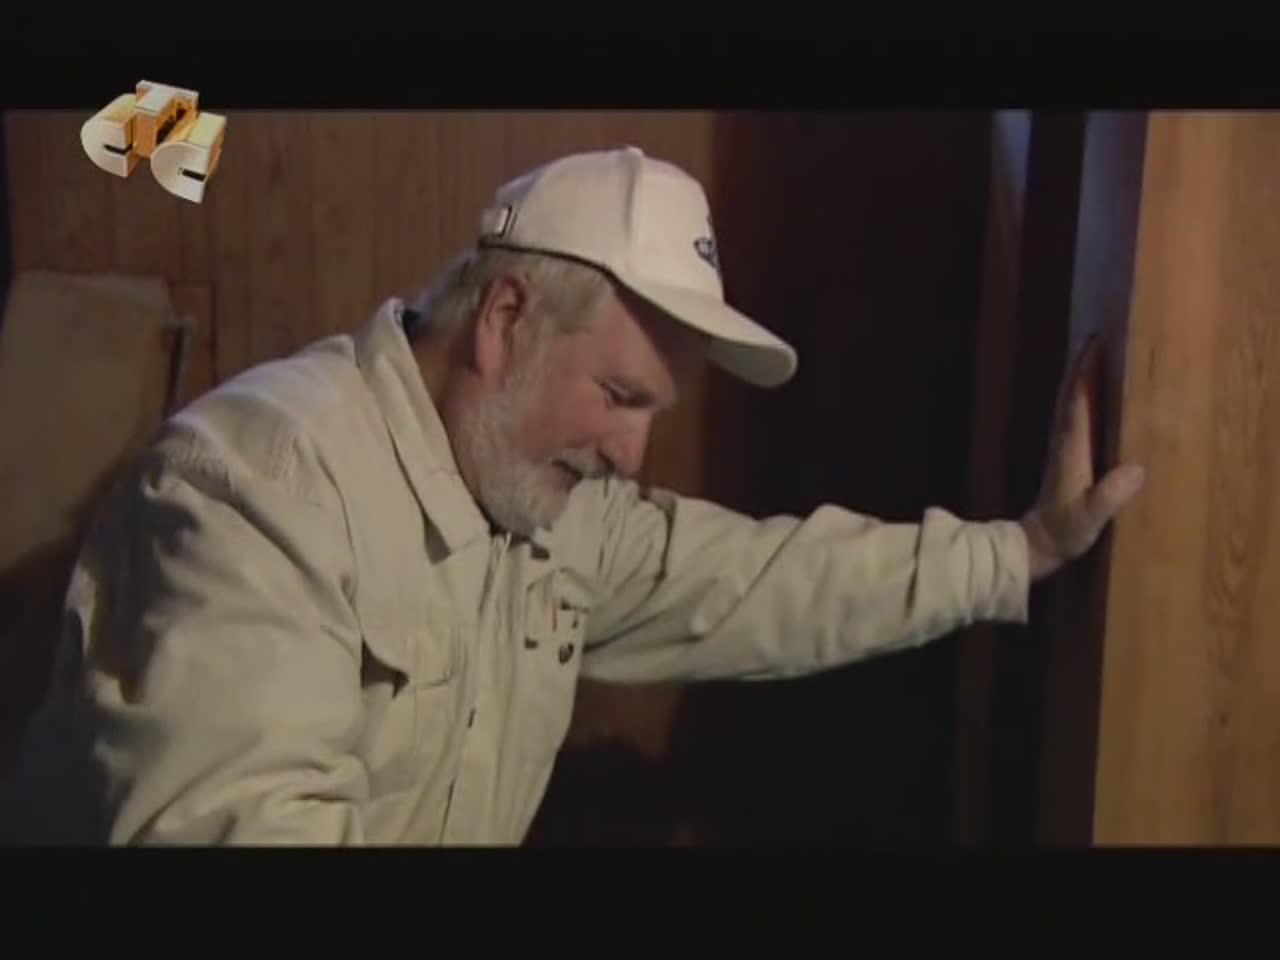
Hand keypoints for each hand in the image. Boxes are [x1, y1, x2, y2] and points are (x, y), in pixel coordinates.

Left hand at [1021, 335, 1145, 581]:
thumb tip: (1136, 470)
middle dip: (1082, 366)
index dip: (1085, 373)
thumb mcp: (1090, 517)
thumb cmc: (1065, 531)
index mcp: (1071, 448)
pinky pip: (1074, 416)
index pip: (1077, 402)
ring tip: (1097, 356)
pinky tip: (1093, 395)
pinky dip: (1082, 397)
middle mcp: (1064, 440)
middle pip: (1070, 394)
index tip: (1095, 345)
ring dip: (1081, 378)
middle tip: (1096, 337)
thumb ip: (1109, 496)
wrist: (1039, 544)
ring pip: (1070, 403)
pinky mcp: (1066, 456)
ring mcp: (1063, 447)